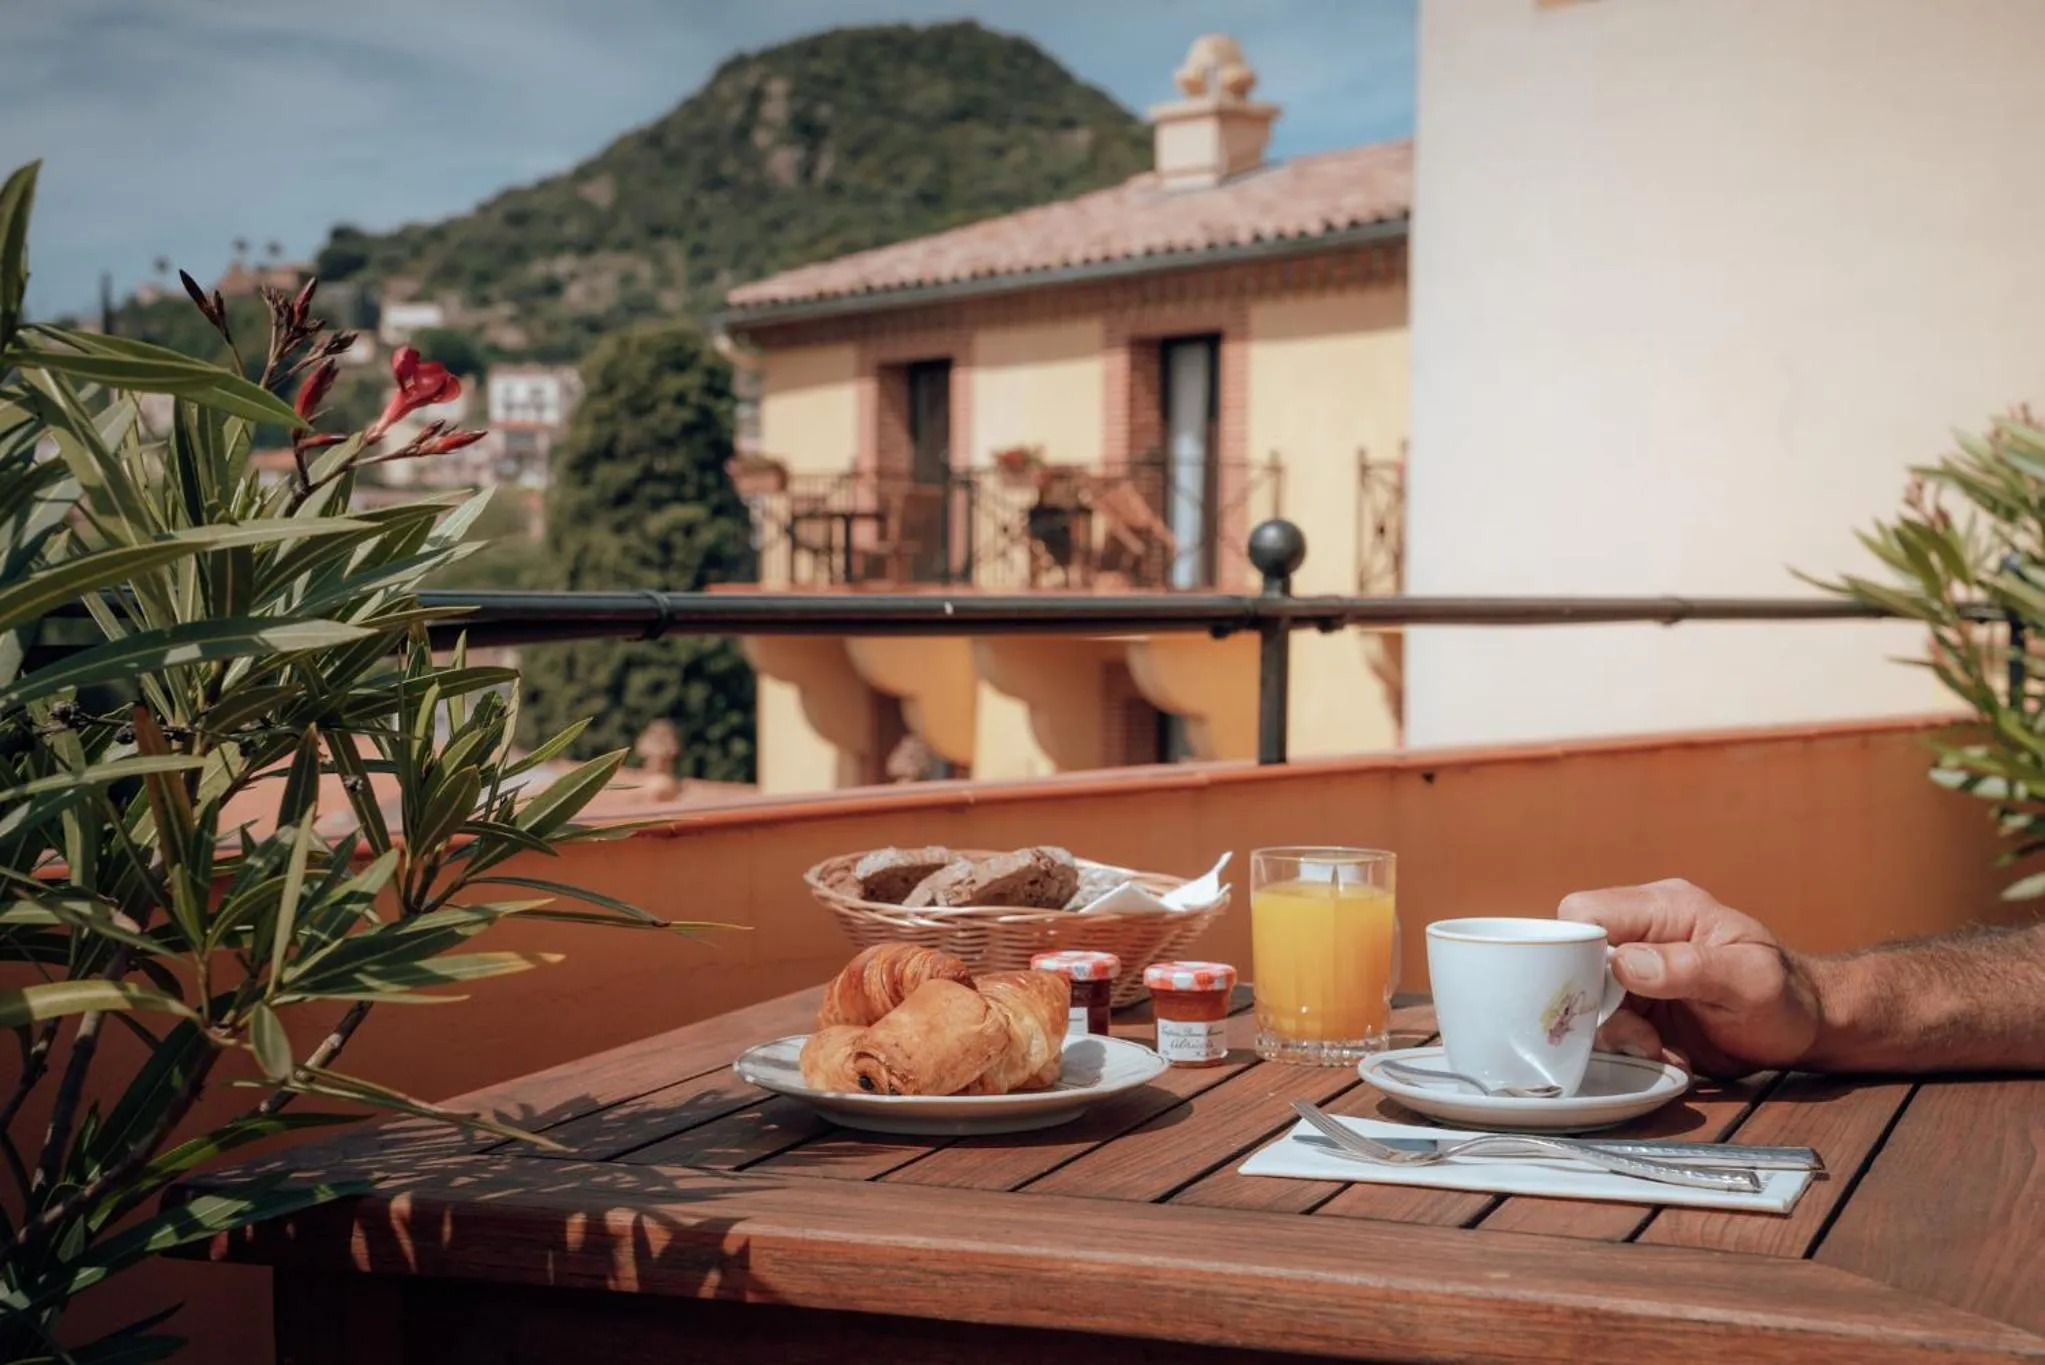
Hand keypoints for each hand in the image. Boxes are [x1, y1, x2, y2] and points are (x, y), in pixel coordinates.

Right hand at [1557, 879, 1823, 1078]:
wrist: (1805, 1027)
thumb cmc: (1787, 996)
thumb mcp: (1751, 982)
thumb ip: (1691, 968)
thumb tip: (1625, 963)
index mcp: (1665, 908)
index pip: (1585, 912)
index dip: (1575, 950)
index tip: (1599, 994)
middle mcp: (1642, 932)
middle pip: (1574, 956)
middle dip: (1594, 1002)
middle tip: (1637, 1034)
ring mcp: (1636, 968)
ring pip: (1583, 995)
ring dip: (1612, 1030)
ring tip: (1656, 1047)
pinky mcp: (1636, 1002)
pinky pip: (1604, 1022)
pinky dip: (1624, 1046)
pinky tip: (1661, 1053)